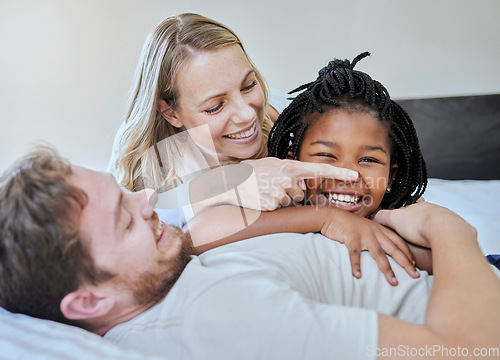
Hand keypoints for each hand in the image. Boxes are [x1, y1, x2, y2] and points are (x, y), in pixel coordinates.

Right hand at [244, 158, 358, 210]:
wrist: (231, 183)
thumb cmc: (253, 172)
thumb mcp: (273, 165)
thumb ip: (291, 171)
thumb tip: (304, 183)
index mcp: (290, 167)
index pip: (320, 170)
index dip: (339, 173)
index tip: (355, 175)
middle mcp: (287, 179)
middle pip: (301, 193)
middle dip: (290, 192)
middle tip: (273, 186)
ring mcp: (279, 193)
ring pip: (290, 202)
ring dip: (281, 199)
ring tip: (266, 191)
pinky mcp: (271, 206)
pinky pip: (279, 209)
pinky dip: (272, 206)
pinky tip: (261, 198)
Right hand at [320, 208, 418, 284]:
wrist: (333, 216)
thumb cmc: (349, 223)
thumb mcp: (366, 227)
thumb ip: (376, 235)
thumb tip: (384, 248)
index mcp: (379, 229)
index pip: (398, 241)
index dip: (407, 253)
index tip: (414, 264)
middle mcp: (375, 232)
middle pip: (394, 249)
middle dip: (405, 263)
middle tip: (415, 275)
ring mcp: (364, 235)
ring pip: (379, 254)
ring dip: (387, 269)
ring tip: (393, 281)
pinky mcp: (351, 238)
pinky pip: (354, 254)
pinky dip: (356, 265)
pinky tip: (357, 275)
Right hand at [373, 200, 475, 248]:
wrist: (445, 231)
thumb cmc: (419, 224)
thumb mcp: (394, 219)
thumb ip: (383, 217)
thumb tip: (375, 216)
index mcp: (419, 206)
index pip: (411, 206)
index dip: (407, 212)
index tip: (405, 218)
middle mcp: (434, 210)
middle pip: (426, 214)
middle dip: (421, 222)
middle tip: (416, 232)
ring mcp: (448, 219)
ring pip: (439, 223)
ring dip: (434, 230)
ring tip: (429, 241)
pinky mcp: (458, 230)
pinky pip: (450, 233)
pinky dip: (445, 238)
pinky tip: (441, 245)